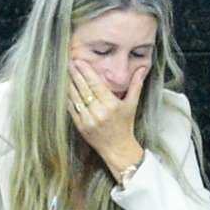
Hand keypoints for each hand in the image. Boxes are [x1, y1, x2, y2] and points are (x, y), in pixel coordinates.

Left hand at [66, 58, 144, 179]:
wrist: (118, 149)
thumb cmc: (125, 125)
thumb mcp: (132, 104)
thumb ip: (135, 85)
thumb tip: (142, 68)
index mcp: (111, 105)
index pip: (95, 83)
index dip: (85, 71)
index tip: (79, 61)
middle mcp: (98, 112)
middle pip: (83, 88)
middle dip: (75, 73)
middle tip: (70, 62)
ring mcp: (87, 119)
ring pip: (74, 97)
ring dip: (69, 83)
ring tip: (67, 73)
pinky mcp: (80, 126)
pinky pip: (71, 108)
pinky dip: (68, 97)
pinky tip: (66, 88)